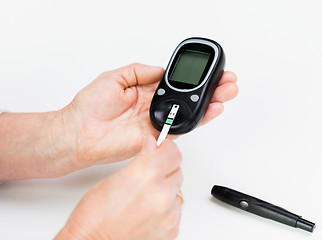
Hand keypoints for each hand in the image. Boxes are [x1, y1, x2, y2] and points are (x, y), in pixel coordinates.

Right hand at [56, 136, 182, 239]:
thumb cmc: (94, 216)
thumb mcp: (115, 177)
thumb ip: (141, 157)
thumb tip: (152, 144)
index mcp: (147, 175)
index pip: (173, 152)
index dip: (166, 147)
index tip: (160, 148)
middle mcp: (162, 195)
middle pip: (177, 170)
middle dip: (165, 167)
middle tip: (148, 172)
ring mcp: (169, 215)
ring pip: (178, 190)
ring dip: (166, 188)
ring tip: (145, 195)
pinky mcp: (171, 229)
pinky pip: (176, 210)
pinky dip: (166, 207)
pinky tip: (148, 209)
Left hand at [64, 63, 237, 168]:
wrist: (80, 133)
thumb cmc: (90, 107)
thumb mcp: (115, 77)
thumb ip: (140, 71)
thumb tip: (161, 69)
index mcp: (144, 91)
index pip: (175, 83)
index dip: (192, 78)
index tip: (208, 70)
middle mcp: (154, 106)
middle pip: (187, 97)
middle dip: (209, 89)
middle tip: (226, 81)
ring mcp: (157, 122)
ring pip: (189, 112)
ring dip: (210, 103)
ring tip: (226, 92)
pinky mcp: (158, 137)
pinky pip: (182, 128)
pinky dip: (198, 119)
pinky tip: (212, 108)